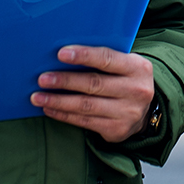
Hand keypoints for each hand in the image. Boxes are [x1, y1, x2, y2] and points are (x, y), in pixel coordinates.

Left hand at [30, 45, 155, 141]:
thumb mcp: (125, 64)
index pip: (107, 59)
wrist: (145, 110)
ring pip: (86, 105)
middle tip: (42, 79)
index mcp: (137, 67)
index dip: (83, 56)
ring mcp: (127, 112)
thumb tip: (65, 54)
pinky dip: (64, 115)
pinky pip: (84, 122)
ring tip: (38, 96)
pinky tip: (50, 108)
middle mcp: (135, 90)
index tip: (60, 54)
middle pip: (94, 84)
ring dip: (59, 101)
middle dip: (65, 81)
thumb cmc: (126, 79)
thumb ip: (104, 59)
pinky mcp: (117, 130)